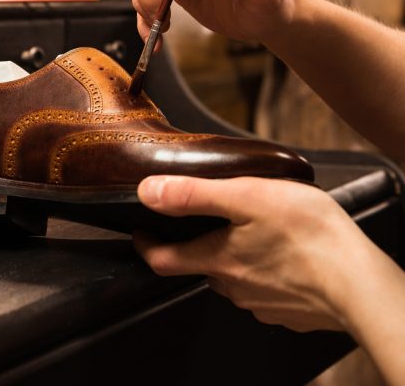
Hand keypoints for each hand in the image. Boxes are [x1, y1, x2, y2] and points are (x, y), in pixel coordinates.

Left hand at [133, 175, 373, 332]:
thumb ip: (194, 194)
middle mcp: (233, 286)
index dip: (145, 244)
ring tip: (250, 230)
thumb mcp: (246, 197)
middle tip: (208, 218)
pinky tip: (281, 254)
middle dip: (196, 243)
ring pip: (232, 276)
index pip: (162, 259)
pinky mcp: (287, 309)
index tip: (140, 231)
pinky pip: (263, 288)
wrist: (362, 282)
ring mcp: (260, 302)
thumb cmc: (309, 235)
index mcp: (217, 259)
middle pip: (199, 265)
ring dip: (233, 255)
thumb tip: (148, 191)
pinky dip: (263, 271)